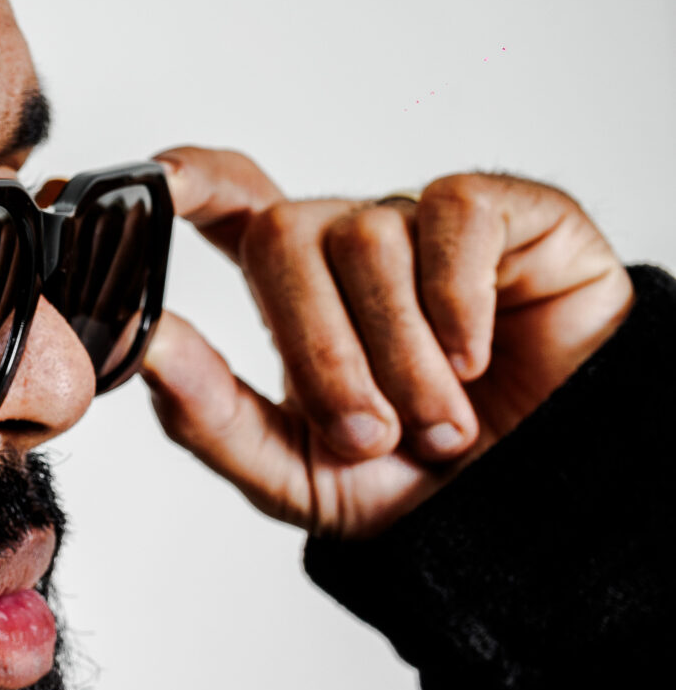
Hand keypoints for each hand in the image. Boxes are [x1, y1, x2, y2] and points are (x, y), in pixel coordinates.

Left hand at [138, 148, 635, 537]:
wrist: (543, 509)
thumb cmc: (422, 482)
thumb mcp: (298, 473)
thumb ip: (210, 414)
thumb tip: (144, 346)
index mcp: (296, 291)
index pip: (228, 201)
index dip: (187, 180)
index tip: (151, 187)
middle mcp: (355, 242)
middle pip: (284, 233)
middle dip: (317, 348)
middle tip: (366, 434)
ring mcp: (429, 224)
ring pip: (368, 237)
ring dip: (398, 353)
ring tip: (438, 425)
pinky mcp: (511, 213)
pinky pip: (454, 216)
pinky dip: (456, 300)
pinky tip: (476, 360)